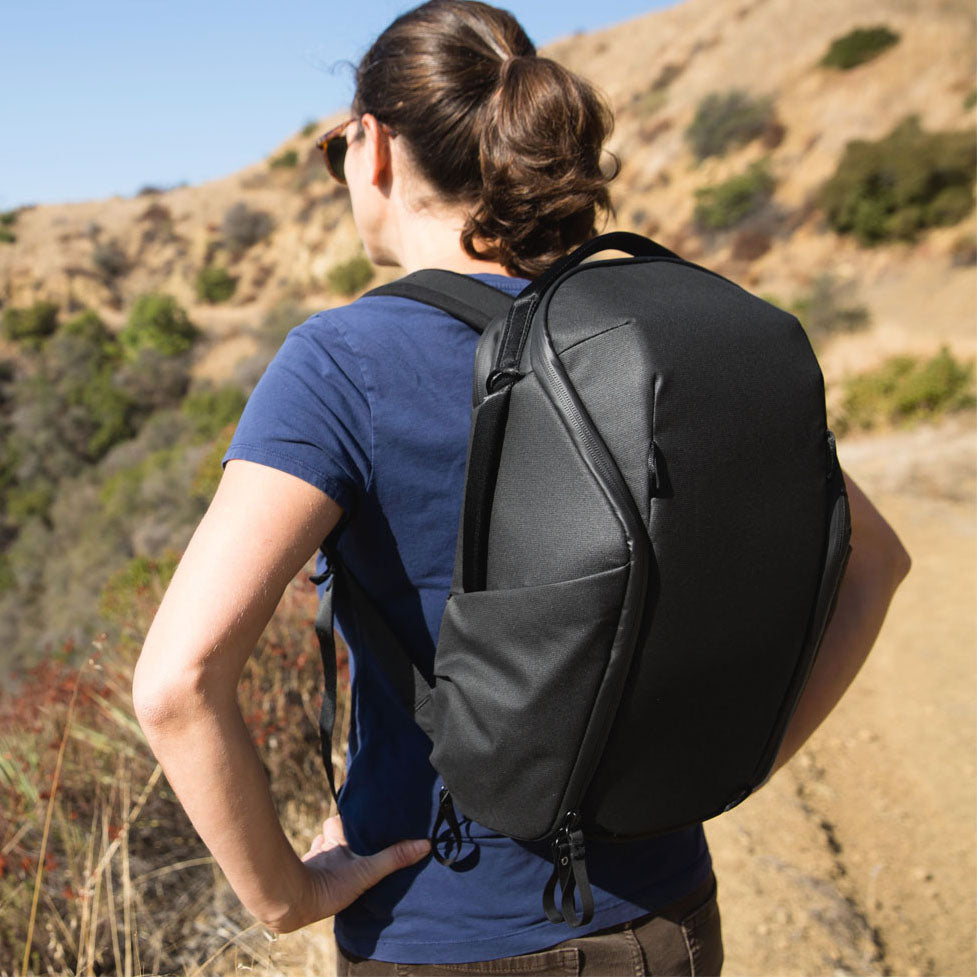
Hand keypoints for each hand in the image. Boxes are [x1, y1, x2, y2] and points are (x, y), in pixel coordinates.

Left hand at [268, 814, 430, 932]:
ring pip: (316, 852)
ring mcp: (308, 865)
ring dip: (324, 855)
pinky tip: (320, 883)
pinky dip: (313, 873)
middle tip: (350, 844)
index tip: (355, 819)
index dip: (345, 819)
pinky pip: (307, 871)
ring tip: (337, 863)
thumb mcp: (366, 872)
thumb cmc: (327, 885)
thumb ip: (392, 859)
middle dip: (336, 837)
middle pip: (327, 834)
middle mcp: (321, 848)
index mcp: (336, 840)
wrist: (289, 903)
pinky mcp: (298, 882)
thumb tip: (424, 845)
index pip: (338, 820)